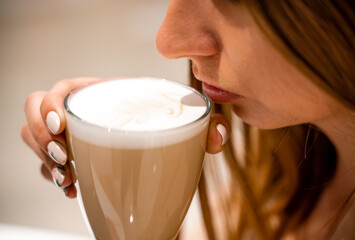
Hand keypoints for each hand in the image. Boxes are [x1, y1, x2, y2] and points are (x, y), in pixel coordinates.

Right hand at [21, 77, 229, 197]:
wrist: (152, 150)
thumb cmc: (166, 127)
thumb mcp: (185, 123)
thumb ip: (207, 126)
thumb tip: (217, 135)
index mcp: (101, 94)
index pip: (61, 89)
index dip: (49, 105)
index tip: (62, 128)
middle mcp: (81, 111)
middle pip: (36, 115)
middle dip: (40, 138)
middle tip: (63, 159)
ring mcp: (71, 134)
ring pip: (34, 138)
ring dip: (43, 159)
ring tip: (67, 178)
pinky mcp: (68, 154)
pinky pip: (44, 161)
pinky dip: (51, 175)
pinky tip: (72, 187)